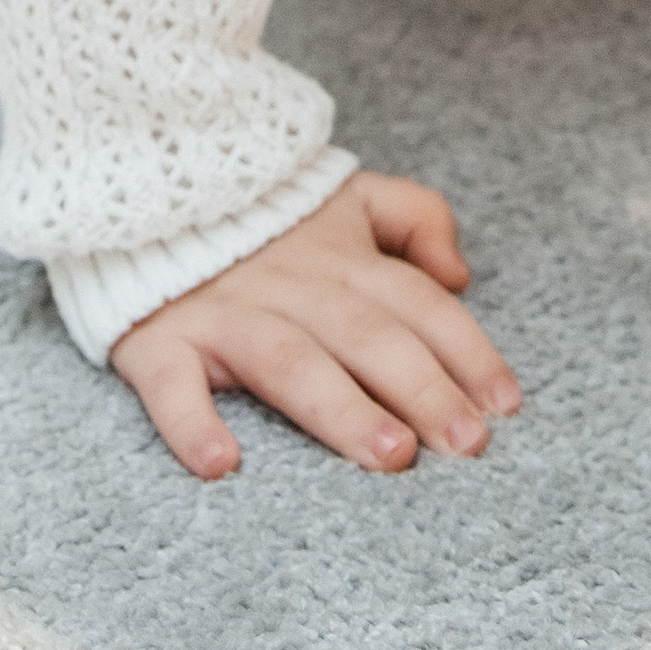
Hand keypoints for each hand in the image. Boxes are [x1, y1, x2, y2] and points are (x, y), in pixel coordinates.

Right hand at [109, 170, 520, 479]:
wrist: (145, 183)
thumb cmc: (261, 213)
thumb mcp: (347, 194)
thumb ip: (415, 216)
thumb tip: (461, 276)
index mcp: (344, 258)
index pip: (420, 305)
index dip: (467, 353)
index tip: (505, 408)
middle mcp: (294, 287)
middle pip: (370, 338)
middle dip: (424, 390)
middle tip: (465, 445)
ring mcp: (226, 315)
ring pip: (293, 364)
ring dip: (343, 409)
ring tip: (389, 457)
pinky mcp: (161, 341)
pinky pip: (173, 386)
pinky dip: (193, 425)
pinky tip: (222, 466)